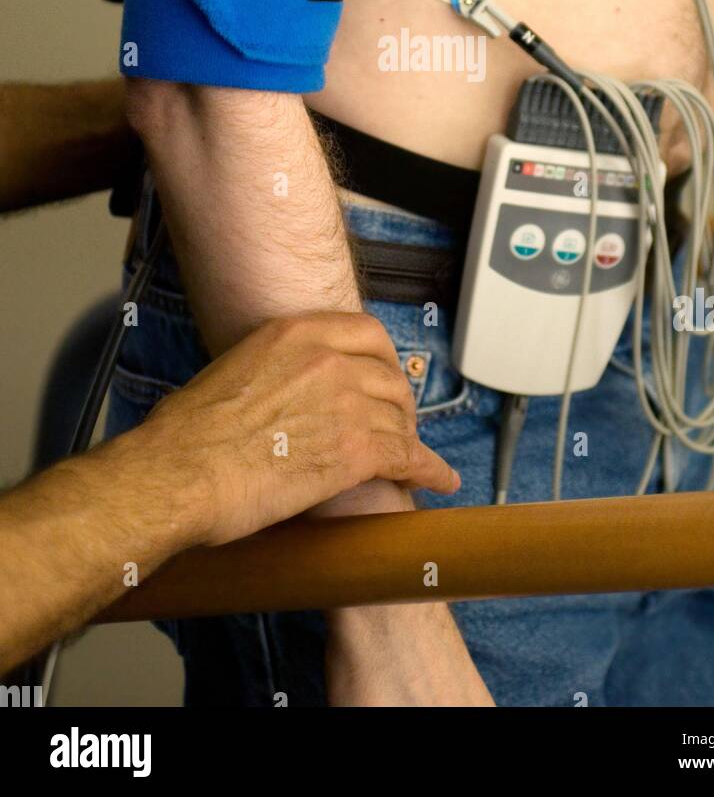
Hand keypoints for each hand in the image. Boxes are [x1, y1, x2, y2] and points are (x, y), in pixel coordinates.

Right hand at [138, 311, 460, 546]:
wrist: (177, 474)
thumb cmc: (187, 435)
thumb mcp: (233, 371)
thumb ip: (272, 370)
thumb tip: (280, 389)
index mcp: (295, 332)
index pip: (368, 333)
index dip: (385, 361)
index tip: (386, 381)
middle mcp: (327, 358)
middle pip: (390, 377)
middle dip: (399, 405)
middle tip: (396, 426)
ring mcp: (345, 401)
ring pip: (401, 419)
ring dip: (410, 441)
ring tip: (412, 459)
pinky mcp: (355, 450)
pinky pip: (408, 456)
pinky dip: (429, 470)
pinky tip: (438, 480)